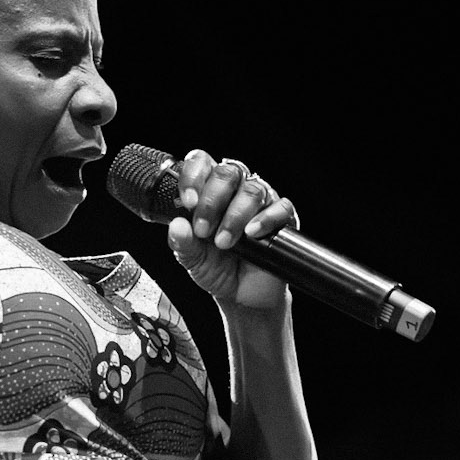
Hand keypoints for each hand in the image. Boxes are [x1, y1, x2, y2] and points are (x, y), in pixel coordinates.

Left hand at [167, 149, 299, 311]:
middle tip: (204, 229)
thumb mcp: (192, 258)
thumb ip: (182, 242)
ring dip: (235, 216)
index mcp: (209, 191)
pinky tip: (252, 234)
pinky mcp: (283, 219)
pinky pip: (281, 207)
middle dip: (212, 201)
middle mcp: (236, 191)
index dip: (193, 176)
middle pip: (228, 172)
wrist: (240, 295)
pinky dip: (265, 219)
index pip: (202, 163)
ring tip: (225, 242)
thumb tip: (177, 225)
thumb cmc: (216, 268)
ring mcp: (261, 203)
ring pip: (252, 189)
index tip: (188, 202)